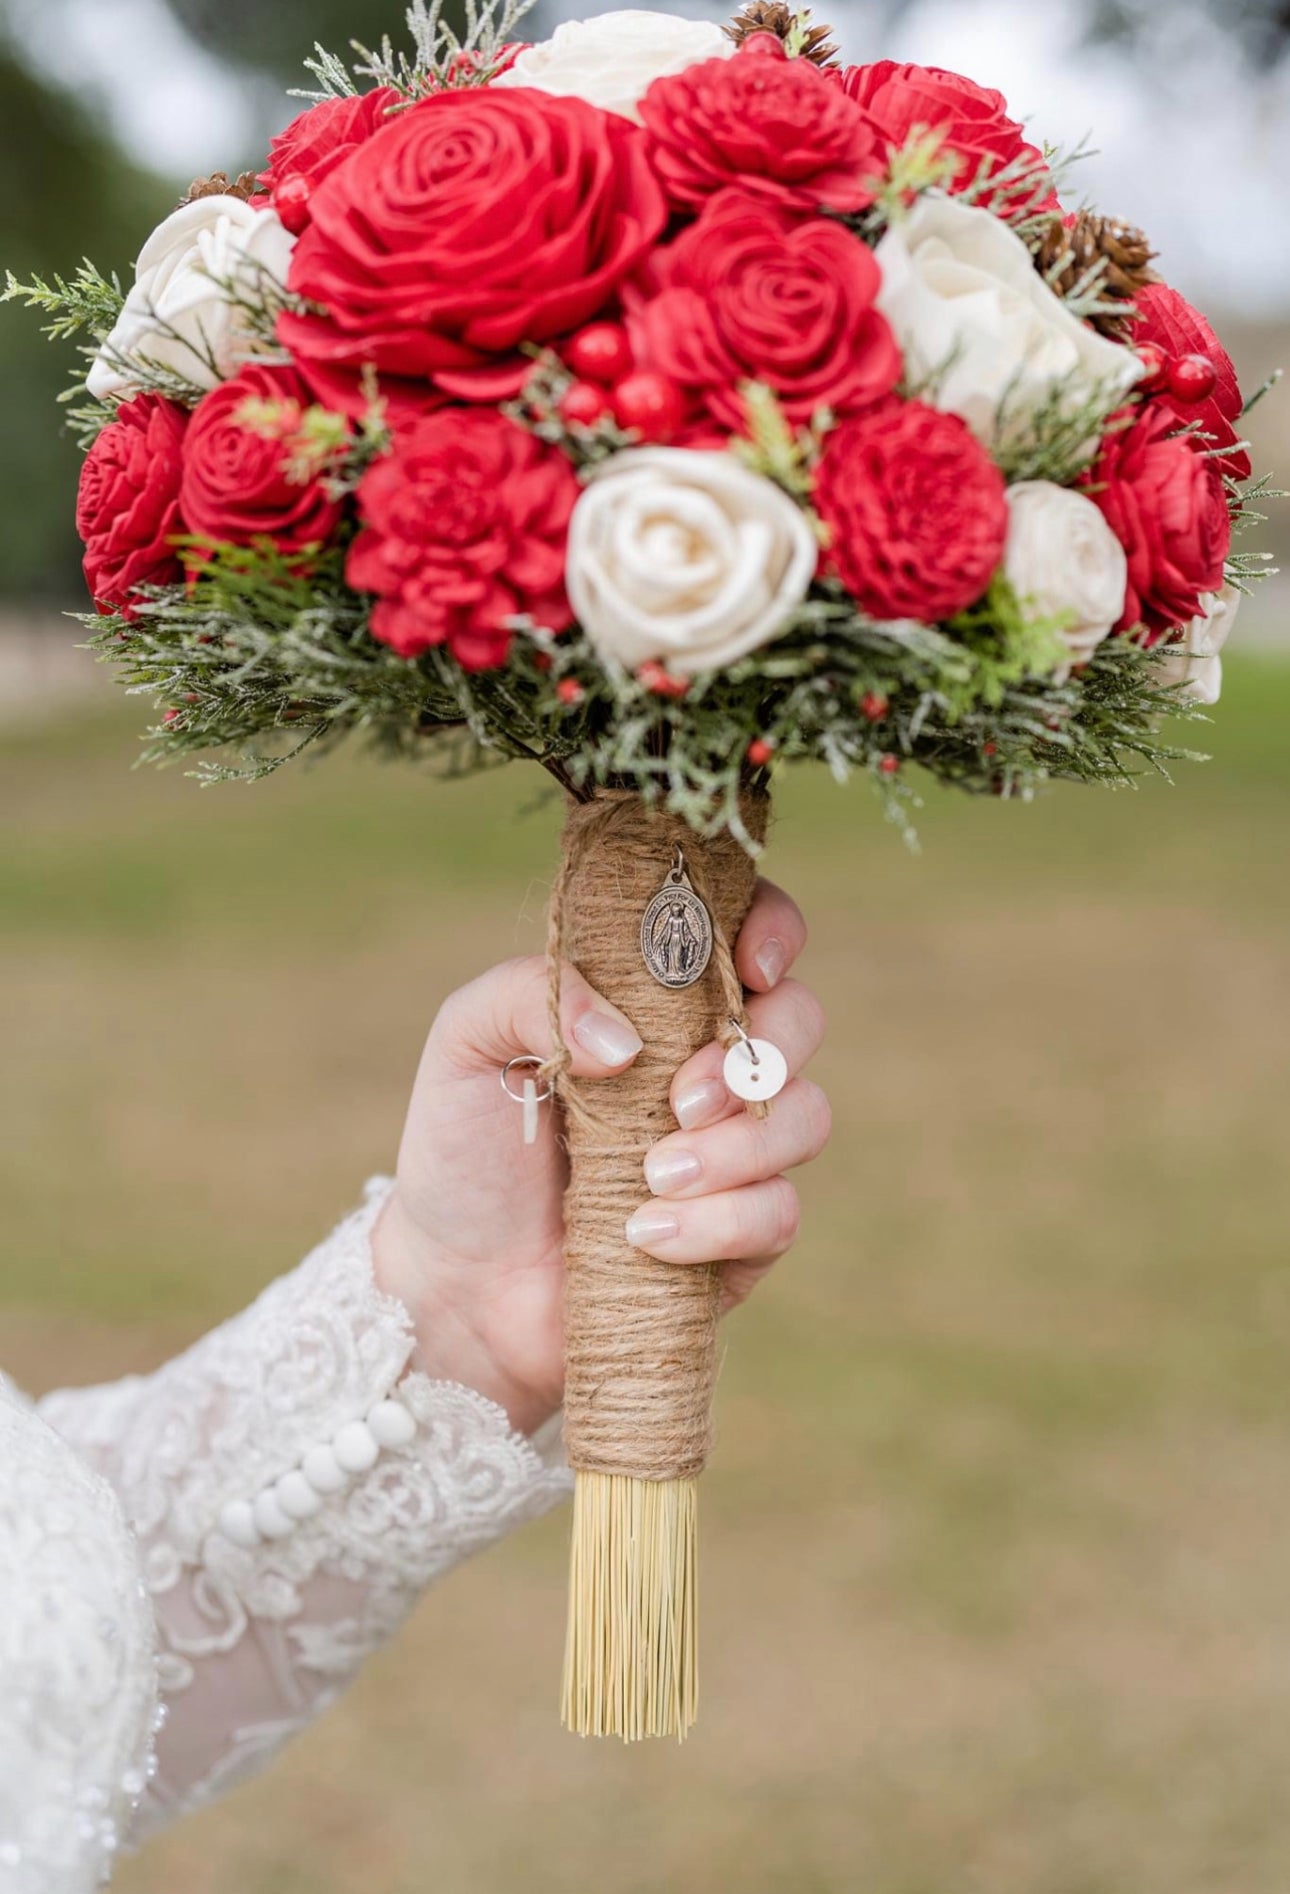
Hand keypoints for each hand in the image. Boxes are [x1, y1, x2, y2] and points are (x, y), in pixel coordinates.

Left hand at [371, 883, 829, 1436]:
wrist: (456, 1285)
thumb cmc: (463, 1150)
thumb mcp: (467, 1043)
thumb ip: (530, 994)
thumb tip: (628, 1041)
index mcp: (653, 1000)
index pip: (745, 932)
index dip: (772, 930)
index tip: (752, 964)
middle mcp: (707, 1065)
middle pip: (800, 1020)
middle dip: (760, 1052)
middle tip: (682, 1099)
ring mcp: (733, 1152)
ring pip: (805, 1117)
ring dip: (739, 1146)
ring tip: (651, 1176)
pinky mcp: (741, 1237)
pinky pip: (779, 1214)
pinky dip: (719, 1222)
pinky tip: (645, 1237)